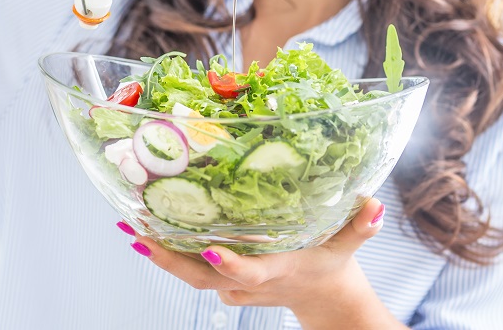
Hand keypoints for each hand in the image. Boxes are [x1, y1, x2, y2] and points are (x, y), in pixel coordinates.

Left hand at [119, 199, 400, 327]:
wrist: (322, 297)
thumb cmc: (332, 264)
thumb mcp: (349, 246)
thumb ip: (361, 226)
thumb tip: (373, 204)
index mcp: (275, 272)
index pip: (249, 273)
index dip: (231, 265)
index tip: (211, 250)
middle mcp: (246, 282)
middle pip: (200, 276)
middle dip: (168, 258)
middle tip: (138, 233)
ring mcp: (230, 285)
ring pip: (188, 272)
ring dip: (158, 251)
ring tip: (129, 225)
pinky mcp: (220, 280)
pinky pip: (189, 266)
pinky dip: (167, 248)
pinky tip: (144, 225)